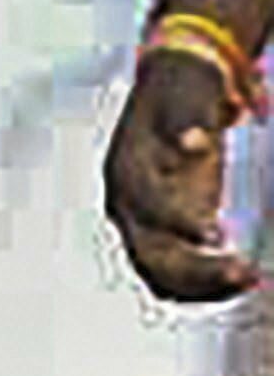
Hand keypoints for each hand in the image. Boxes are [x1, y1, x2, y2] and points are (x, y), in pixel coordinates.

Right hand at [104, 43, 255, 303]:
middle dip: (198, 269)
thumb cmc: (184, 92)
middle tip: (246, 272)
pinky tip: (239, 278)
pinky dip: (204, 285)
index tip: (216, 236)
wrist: (175, 90)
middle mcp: (127, 203)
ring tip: (249, 279)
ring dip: (203, 285)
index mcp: (126, 169)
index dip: (179, 222)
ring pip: (161, 272)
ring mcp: (143, 222)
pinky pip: (174, 273)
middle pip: (151, 253)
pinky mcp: (163, 233)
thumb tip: (192, 144)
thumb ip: (186, 119)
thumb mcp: (186, 96)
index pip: (146, 206)